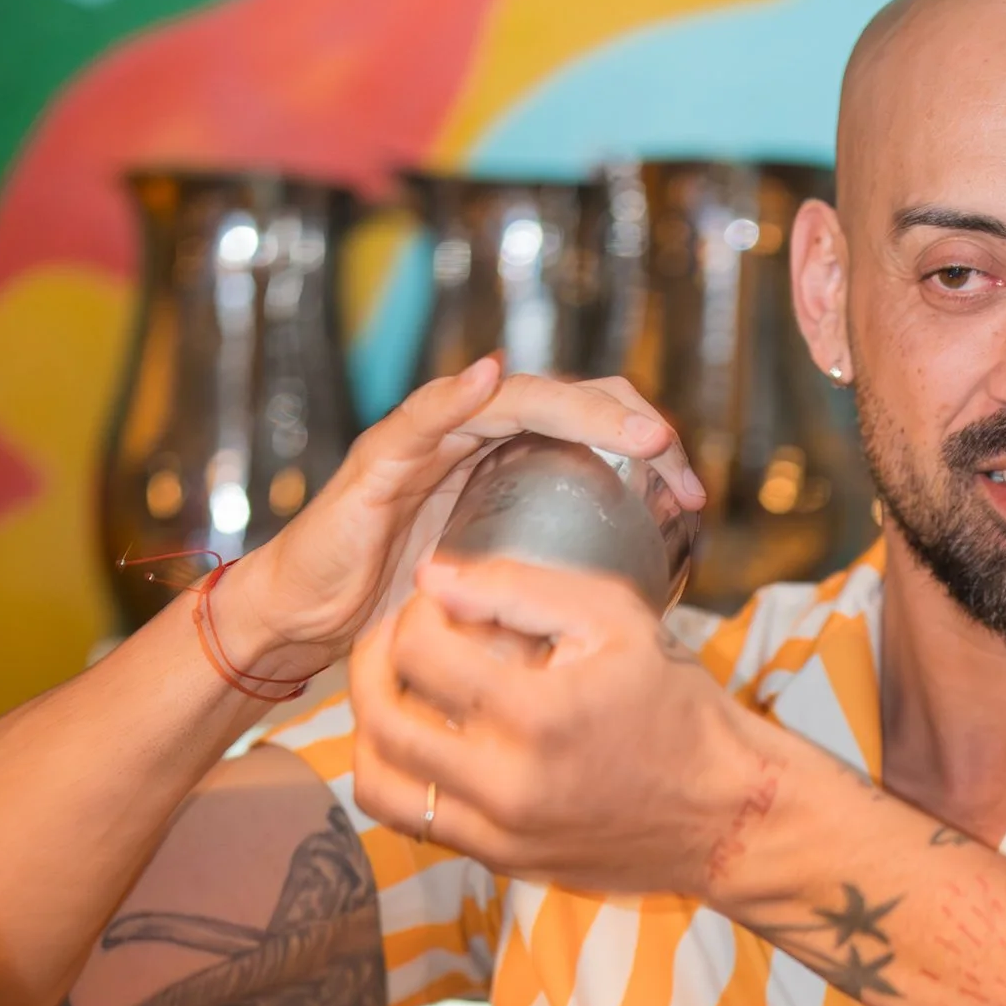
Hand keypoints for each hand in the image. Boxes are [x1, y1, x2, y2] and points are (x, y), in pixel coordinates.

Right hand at [213, 366, 704, 689]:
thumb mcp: (499, 605)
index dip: (646, 450)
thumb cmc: (402, 609)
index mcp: (506, 468)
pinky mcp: (379, 459)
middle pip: (562, 405)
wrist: (309, 620)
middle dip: (627, 421)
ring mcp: (426, 443)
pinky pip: (420, 419)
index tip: (696, 494)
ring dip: (575, 407)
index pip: (588, 434)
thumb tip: (631, 630)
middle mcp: (471, 443)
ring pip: (510, 400)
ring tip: (632, 426)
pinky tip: (488, 376)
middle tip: (677, 457)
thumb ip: (551, 597)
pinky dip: (453, 395)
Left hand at [346, 544, 777, 896]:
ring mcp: (499, 833)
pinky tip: (428, 740)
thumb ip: (520, 588)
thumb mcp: (618, 620)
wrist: (726, 814)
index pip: (417, 652)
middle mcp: (508, 785)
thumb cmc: (679, 707)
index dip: (416, 612)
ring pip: (377, 783)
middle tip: (397, 636)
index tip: (442, 601)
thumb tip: (433, 575)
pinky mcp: (499, 861)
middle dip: (371, 661)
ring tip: (398, 693)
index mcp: (537, 716)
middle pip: (380, 718)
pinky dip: (402, 775)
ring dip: (370, 729)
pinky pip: (412, 822)